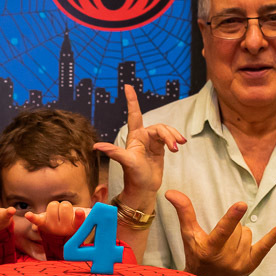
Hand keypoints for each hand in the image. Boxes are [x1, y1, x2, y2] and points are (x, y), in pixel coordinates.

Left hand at [25, 200, 84, 237]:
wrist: (60, 233)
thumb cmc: (74, 221)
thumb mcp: (83, 219)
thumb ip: (89, 215)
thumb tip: (100, 210)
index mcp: (76, 227)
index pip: (79, 221)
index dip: (79, 215)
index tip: (80, 212)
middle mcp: (64, 229)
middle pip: (64, 206)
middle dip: (65, 205)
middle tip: (66, 213)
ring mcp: (53, 227)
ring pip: (53, 205)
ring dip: (55, 206)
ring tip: (57, 214)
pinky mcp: (42, 224)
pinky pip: (37, 220)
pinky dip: (32, 217)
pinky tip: (28, 215)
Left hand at [94, 84, 185, 205]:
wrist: (144, 189)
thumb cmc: (134, 176)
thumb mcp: (126, 162)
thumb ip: (114, 152)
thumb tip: (96, 146)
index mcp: (134, 137)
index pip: (134, 114)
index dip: (132, 100)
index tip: (127, 86)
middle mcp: (142, 137)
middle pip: (159, 127)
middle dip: (168, 134)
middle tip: (175, 148)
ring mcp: (152, 142)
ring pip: (166, 132)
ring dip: (173, 138)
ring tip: (177, 148)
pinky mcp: (160, 148)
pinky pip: (170, 138)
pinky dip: (175, 140)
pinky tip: (179, 145)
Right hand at [166, 190, 275, 275]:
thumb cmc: (195, 255)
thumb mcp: (188, 235)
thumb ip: (184, 212)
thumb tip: (171, 191)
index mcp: (210, 250)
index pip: (222, 231)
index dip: (232, 217)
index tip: (241, 204)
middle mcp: (226, 259)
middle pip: (237, 228)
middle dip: (231, 229)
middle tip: (220, 242)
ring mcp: (240, 264)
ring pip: (247, 233)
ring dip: (239, 235)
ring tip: (227, 248)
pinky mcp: (251, 266)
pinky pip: (265, 246)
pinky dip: (273, 237)